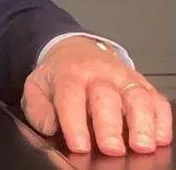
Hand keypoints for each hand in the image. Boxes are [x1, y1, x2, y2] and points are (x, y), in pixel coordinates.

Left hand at [21, 36, 172, 155]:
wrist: (75, 50)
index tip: (79, 145)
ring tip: (142, 146)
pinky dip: (162, 119)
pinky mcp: (142, 84)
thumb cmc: (59, 76)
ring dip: (142, 122)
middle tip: (111, 149)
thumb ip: (38, 109)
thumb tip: (49, 128)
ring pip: (136, 96)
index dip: (74, 122)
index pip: (70, 95)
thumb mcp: (37, 87)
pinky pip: (157, 99)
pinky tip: (160, 137)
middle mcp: (98, 74)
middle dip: (109, 125)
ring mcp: (123, 78)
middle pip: (105, 96)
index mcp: (69, 74)